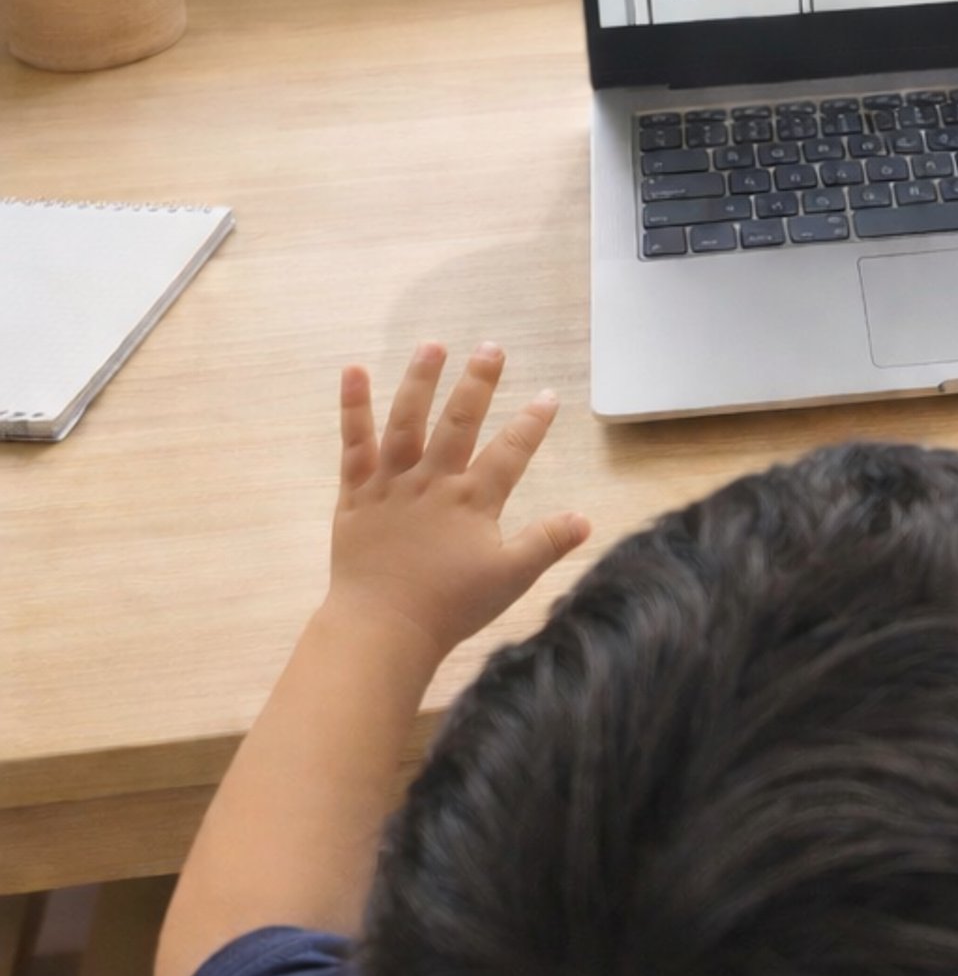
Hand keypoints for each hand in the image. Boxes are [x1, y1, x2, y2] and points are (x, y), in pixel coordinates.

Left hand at [329, 341, 590, 661]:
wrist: (382, 629)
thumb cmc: (448, 607)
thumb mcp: (510, 578)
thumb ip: (547, 543)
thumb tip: (586, 518)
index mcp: (472, 501)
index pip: (511, 451)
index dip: (533, 422)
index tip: (548, 395)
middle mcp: (433, 482)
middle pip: (459, 422)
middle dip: (479, 382)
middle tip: (492, 347)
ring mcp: (391, 484)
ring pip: (406, 422)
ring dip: (420, 381)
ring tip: (433, 345)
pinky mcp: (356, 494)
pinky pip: (354, 444)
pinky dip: (353, 407)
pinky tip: (354, 370)